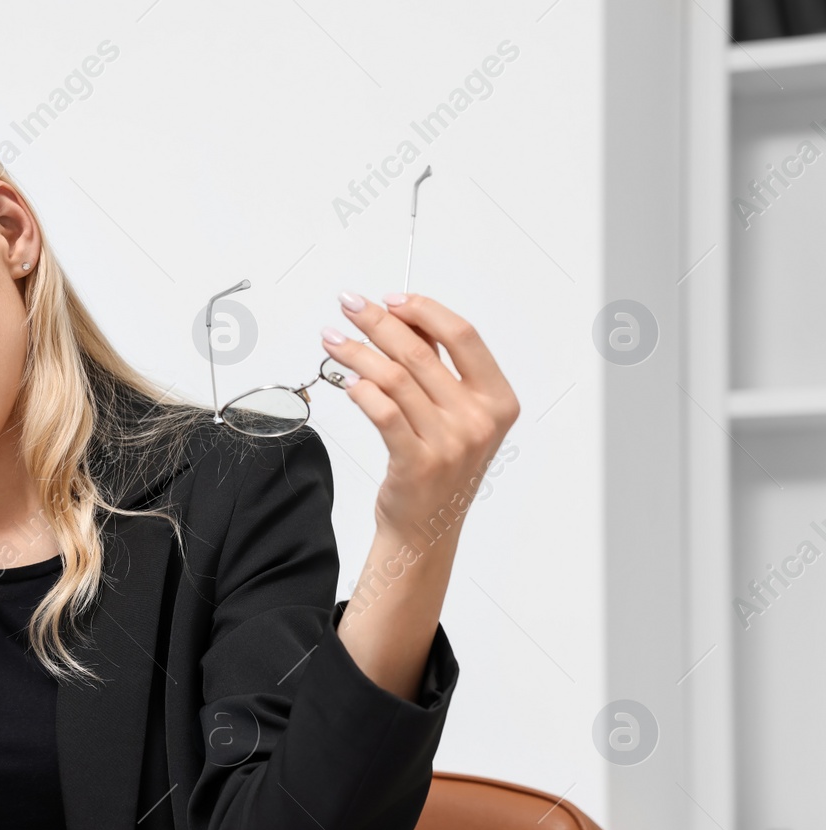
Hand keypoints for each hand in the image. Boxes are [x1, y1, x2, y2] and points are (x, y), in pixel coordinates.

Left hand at [320, 291, 518, 542]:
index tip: (392, 298)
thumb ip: (440, 369)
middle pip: (421, 352)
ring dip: (357, 352)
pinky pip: (382, 412)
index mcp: (497, 401)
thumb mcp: (455, 416)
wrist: (426, 529)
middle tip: (350, 305)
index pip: (463, 336)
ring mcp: (449, 444)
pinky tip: (342, 378)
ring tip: (332, 339)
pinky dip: (360, 389)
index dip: (424, 310)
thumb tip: (407, 319)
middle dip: (378, 321)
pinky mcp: (416, 463)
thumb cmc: (439, 468)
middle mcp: (478, 420)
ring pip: (395, 378)